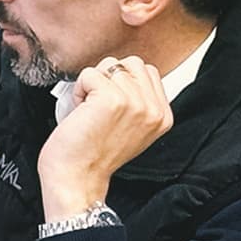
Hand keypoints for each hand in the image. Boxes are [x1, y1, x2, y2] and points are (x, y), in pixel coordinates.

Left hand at [38, 56, 173, 222]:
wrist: (77, 177)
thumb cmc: (94, 154)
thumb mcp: (132, 128)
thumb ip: (138, 102)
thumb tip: (124, 74)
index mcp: (163, 116)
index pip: (147, 71)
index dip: (121, 82)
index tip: (110, 108)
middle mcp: (154, 109)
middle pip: (131, 63)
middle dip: (108, 78)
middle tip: (97, 106)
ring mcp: (136, 103)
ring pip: (110, 65)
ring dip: (92, 84)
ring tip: (89, 109)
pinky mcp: (112, 99)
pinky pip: (89, 74)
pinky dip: (78, 89)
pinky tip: (80, 112)